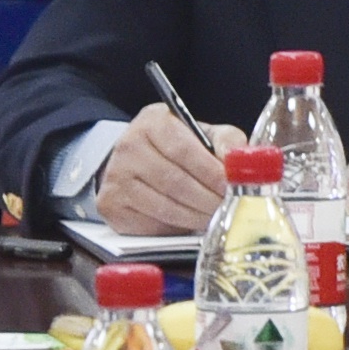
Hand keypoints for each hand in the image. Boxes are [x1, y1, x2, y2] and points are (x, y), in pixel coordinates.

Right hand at [97, 105, 234, 234]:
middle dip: (207, 199)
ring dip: (195, 217)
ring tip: (215, 218)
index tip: (231, 186)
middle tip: (228, 209)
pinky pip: (149, 224)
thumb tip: (238, 161)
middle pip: (174, 181)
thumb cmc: (177, 147)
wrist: (138, 161)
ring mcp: (115, 178)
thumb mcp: (203, 134)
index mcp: (152, 122)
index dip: (211, 172)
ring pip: (164, 206)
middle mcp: (128, 147)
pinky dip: (175, 227)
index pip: (184, 149)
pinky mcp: (111, 205)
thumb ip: (226, 141)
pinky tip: (190, 223)